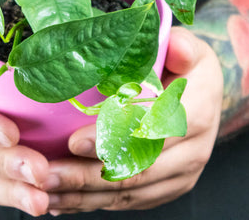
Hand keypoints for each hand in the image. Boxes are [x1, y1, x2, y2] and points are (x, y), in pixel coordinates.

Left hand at [42, 26, 222, 214]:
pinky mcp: (166, 186)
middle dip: (88, 175)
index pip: (155, 129)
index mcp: (197, 111)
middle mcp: (193, 150)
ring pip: (129, 191)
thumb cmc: (185, 68)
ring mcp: (180, 174)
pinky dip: (94, 201)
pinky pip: (129, 200)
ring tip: (46, 191)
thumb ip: (181, 47)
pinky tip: (62, 200)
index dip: (116, 137)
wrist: (202, 96)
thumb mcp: (189, 48)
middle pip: (138, 169)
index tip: (74, 141)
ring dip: (85, 195)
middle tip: (48, 174)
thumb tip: (178, 48)